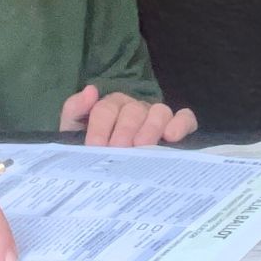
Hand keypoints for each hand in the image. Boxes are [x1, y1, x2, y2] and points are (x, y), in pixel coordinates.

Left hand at [59, 85, 198, 146]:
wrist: (113, 170)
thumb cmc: (97, 152)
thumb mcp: (76, 133)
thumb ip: (75, 111)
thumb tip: (91, 90)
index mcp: (111, 107)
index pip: (105, 109)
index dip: (99, 127)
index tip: (95, 147)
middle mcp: (136, 108)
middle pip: (133, 110)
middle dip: (125, 130)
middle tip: (119, 151)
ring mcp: (158, 116)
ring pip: (159, 111)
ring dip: (151, 128)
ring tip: (143, 148)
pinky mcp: (179, 126)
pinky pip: (185, 118)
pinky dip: (180, 124)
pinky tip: (172, 137)